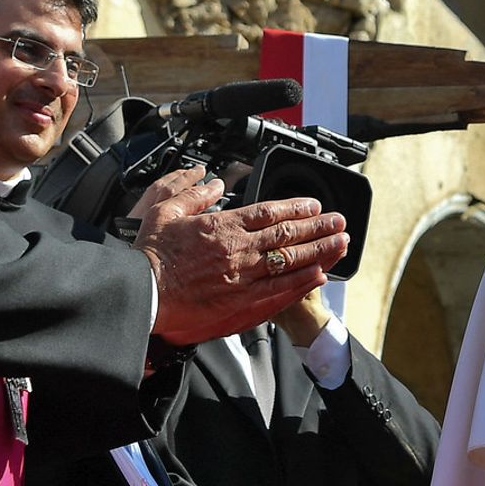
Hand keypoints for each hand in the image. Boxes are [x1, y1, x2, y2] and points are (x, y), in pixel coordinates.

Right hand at [136, 167, 348, 345]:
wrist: (144, 295)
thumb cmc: (150, 256)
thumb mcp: (164, 211)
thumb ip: (190, 192)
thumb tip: (210, 181)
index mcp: (222, 226)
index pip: (269, 212)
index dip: (296, 208)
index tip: (314, 206)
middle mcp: (239, 250)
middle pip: (288, 235)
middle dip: (318, 227)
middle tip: (339, 222)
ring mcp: (243, 278)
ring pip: (291, 261)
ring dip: (319, 251)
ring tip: (340, 244)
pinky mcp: (242, 304)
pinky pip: (280, 292)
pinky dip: (302, 283)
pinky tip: (320, 276)